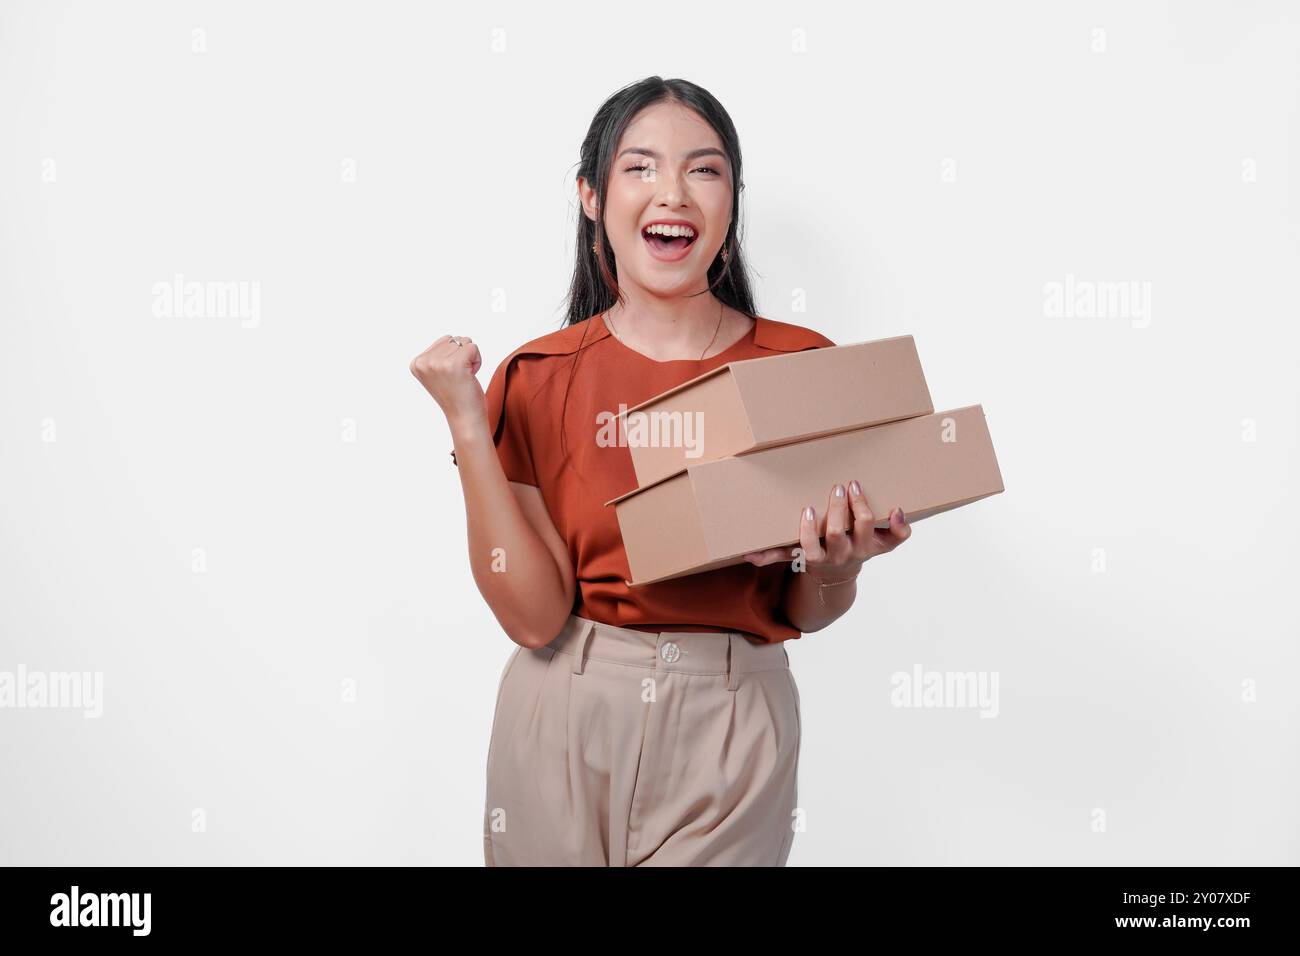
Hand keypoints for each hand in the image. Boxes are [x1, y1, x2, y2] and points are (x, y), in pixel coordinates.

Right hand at [409, 335, 487, 430]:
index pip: (444, 340)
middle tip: (459, 378)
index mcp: (416, 363)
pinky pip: (473, 348)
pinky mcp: (455, 364)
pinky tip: (470, 377)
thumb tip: (451, 338)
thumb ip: (437, 355)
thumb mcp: (438, 373)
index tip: (449, 377)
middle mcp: (424, 362)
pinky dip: (477, 361)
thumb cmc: (456, 396)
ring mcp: (438, 363)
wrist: (465, 418)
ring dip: (470, 359)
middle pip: (453, 340)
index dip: (452, 357)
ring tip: (464, 377)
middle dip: (462, 356)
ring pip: (464, 342)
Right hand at [742, 479, 911, 580]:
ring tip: (853, 485)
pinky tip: (897, 508)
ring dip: (860, 506)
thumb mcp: (795, 557)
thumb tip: (748, 557)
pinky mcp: (884, 544)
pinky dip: (900, 524)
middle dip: (837, 509)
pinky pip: (898, 537)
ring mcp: (865, 548)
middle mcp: (843, 553)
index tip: (807, 509)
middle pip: (839, 533)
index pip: (812, 547)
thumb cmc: (816, 556)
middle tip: (836, 487)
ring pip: (865, 527)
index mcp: (820, 557)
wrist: (839, 576)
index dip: (809, 530)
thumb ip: (774, 554)